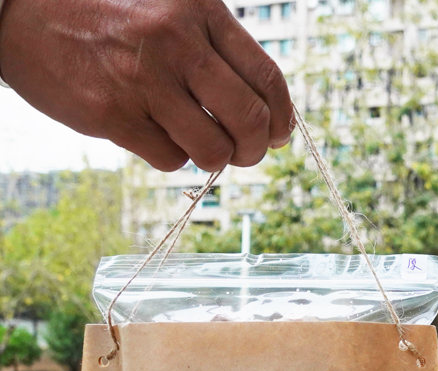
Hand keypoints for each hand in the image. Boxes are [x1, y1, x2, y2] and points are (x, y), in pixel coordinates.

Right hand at [0, 0, 292, 171]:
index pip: (266, 77)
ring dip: (216, 159)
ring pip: (214, 150)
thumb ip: (214, 48)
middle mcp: (176, 41)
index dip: (282, 118)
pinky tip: (154, 134)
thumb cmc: (107, 14)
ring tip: (201, 146)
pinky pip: (171, 160)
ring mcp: (144, 79)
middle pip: (250, 121)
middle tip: (246, 154)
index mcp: (199, 9)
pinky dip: (172, 157)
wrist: (21, 10)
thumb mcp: (169, 7)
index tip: (280, 135)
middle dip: (257, 150)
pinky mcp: (113, 114)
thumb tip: (264, 108)